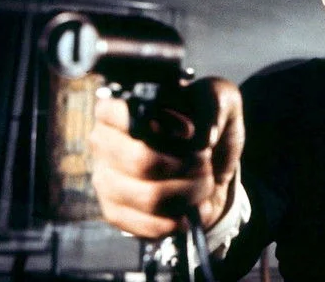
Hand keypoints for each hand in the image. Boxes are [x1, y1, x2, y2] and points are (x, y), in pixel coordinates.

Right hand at [89, 77, 244, 238]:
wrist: (212, 162)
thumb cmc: (208, 123)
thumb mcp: (220, 100)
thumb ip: (212, 106)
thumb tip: (202, 136)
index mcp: (122, 105)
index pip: (118, 112)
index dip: (160, 125)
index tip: (189, 132)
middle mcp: (104, 141)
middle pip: (142, 161)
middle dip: (188, 165)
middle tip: (205, 161)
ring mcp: (105, 178)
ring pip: (150, 196)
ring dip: (190, 193)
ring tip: (203, 184)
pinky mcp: (115, 211)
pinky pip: (144, 225)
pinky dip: (178, 220)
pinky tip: (189, 210)